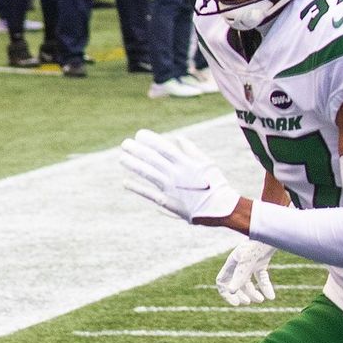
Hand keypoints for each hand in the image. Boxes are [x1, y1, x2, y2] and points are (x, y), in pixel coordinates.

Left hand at [121, 129, 240, 226]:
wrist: (219, 208)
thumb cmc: (215, 184)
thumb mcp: (206, 163)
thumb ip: (191, 150)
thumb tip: (178, 138)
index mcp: (185, 163)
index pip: (163, 147)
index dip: (150, 140)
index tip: (139, 134)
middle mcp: (176, 174)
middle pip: (152, 159)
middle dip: (137, 150)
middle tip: (125, 143)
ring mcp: (170, 188)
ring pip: (148, 173)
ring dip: (133, 165)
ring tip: (122, 158)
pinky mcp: (167, 201)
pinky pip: (148, 193)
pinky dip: (136, 188)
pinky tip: (125, 182)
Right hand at [215, 240, 277, 305]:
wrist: (274, 231)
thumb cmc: (258, 243)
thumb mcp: (248, 260)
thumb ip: (240, 275)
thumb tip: (231, 291)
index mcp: (232, 263)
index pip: (222, 281)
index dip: (226, 294)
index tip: (236, 303)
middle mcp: (239, 264)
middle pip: (235, 284)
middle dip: (241, 295)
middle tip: (248, 302)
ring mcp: (251, 263)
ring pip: (248, 283)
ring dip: (254, 293)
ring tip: (261, 300)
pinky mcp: (261, 262)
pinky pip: (261, 278)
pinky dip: (265, 287)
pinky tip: (271, 296)